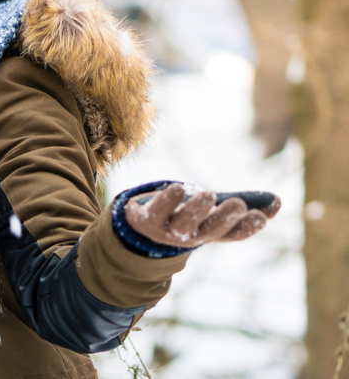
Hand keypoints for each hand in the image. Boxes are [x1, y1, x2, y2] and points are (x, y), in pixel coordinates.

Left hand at [124, 183, 280, 248]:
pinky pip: (157, 212)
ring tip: (207, 195)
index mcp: (212, 231)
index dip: (246, 227)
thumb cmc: (186, 213)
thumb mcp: (215, 208)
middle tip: (237, 205)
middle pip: (210, 230)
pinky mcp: (147, 219)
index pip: (233, 234)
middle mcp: (192, 234)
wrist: (144, 224)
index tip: (260, 217)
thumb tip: (278, 201)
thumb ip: (245, 201)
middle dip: (224, 218)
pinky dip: (167, 201)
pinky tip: (177, 189)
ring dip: (196, 210)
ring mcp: (168, 230)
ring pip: (184, 224)